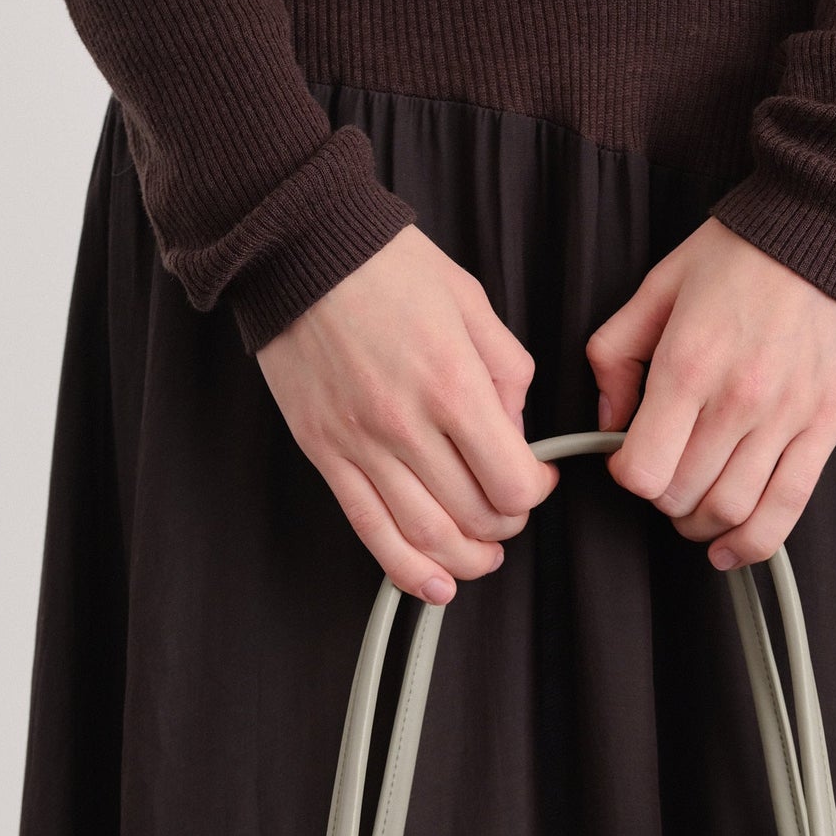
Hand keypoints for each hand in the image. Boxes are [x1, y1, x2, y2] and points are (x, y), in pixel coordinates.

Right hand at [257, 226, 558, 602]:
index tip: (538, 479)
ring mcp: (361, 446)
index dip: (536, 491)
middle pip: (475, 515)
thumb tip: (514, 433)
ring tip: (483, 554)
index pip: (512, 481)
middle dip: (506, 523)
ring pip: (426, 537)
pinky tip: (434, 586)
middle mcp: (406, 426)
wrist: (297, 249)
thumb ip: (507, 374)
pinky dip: (407, 571)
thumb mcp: (472, 302)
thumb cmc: (385, 266)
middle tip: (510, 508)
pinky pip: (371, 530)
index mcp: (452, 385)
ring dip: (466, 559)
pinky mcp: (326, 455)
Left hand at [586, 218, 835, 567]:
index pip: (642, 469)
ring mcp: (787, 418)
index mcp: (689, 364)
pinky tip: (729, 549)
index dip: (626, 476)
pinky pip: (787, 508)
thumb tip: (607, 422)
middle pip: (682, 496)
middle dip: (662, 499)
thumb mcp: (660, 285)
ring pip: (731, 511)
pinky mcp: (826, 426)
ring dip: (701, 524)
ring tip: (693, 509)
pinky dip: (753, 543)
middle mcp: (738, 399)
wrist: (834, 222)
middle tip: (664, 477)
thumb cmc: (745, 250)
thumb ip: (616, 354)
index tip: (628, 461)